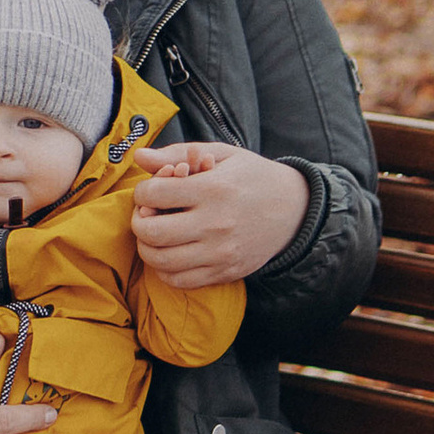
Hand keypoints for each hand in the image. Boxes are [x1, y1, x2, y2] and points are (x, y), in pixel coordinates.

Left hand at [132, 142, 310, 289]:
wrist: (294, 210)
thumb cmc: (253, 177)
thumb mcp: (221, 154)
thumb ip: (178, 153)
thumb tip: (139, 156)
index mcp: (213, 189)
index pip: (154, 194)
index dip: (143, 191)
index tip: (151, 190)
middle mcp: (216, 224)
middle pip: (151, 232)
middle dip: (140, 220)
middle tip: (148, 213)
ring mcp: (220, 253)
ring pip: (161, 261)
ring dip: (148, 247)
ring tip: (157, 233)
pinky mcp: (225, 272)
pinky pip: (179, 281)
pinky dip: (165, 269)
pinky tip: (171, 252)